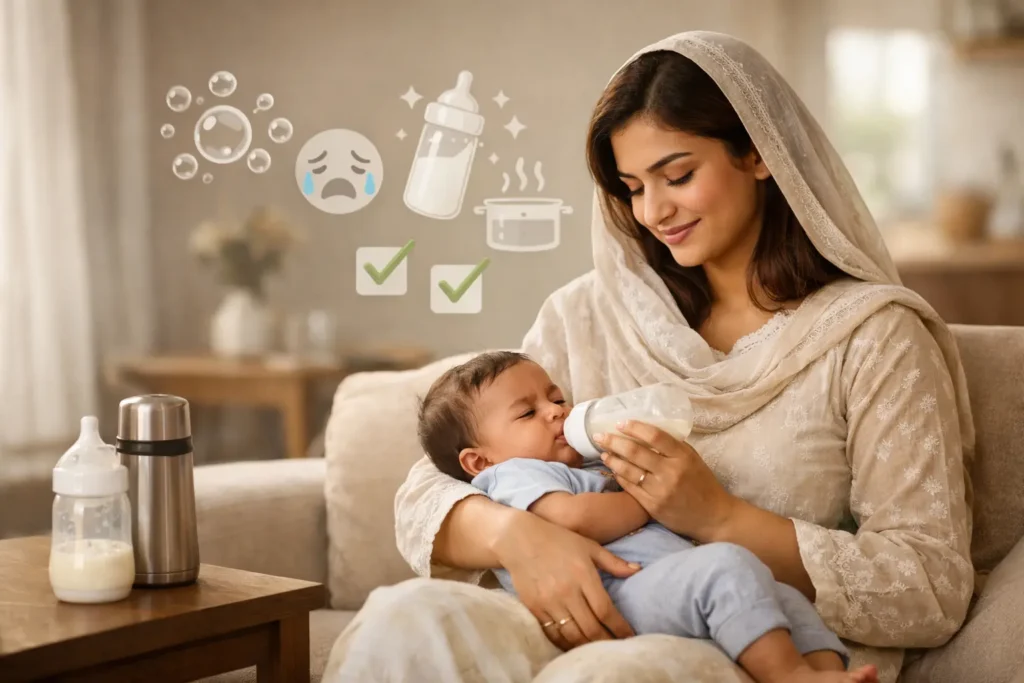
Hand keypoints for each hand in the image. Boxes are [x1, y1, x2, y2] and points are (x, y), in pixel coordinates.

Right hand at [492, 509, 638, 649]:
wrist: (519, 539)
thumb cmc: (558, 540)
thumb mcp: (588, 546)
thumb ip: (613, 562)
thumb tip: (637, 570)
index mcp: (583, 574)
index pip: (605, 610)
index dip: (619, 627)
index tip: (629, 636)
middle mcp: (566, 591)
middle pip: (591, 628)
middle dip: (607, 641)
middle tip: (617, 647)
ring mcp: (549, 601)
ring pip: (572, 635)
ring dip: (588, 646)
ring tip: (599, 649)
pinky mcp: (535, 608)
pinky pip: (553, 633)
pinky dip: (566, 643)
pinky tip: (575, 645)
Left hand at [595, 421, 738, 541]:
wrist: (713, 517)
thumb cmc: (703, 484)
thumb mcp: (693, 459)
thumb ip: (672, 447)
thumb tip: (646, 432)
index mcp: (682, 457)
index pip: (655, 436)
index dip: (634, 427)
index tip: (620, 423)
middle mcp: (670, 472)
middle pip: (635, 452)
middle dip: (613, 442)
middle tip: (600, 435)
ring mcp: (660, 491)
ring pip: (628, 470)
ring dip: (612, 459)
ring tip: (603, 452)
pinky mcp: (653, 506)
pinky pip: (630, 488)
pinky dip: (619, 476)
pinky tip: (613, 469)